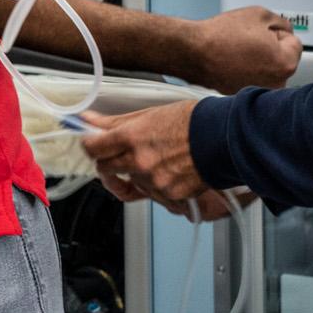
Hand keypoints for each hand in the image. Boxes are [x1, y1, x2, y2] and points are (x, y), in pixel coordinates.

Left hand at [80, 100, 207, 209]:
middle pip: (105, 169)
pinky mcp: (170, 197)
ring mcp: (154, 182)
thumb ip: (114, 122)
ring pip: (130, 182)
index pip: (92, 148)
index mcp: (131, 138)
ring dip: (136, 174)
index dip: (89, 145)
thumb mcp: (148, 115)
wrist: (224, 139)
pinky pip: (152, 195)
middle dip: (107, 162)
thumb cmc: (191, 122)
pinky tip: (169, 171)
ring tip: (157, 159)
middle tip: (116, 155)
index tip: (91, 143)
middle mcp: (139, 162)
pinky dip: (156, 185)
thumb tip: (87, 119)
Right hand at [186, 6, 301, 93]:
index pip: (293, 42)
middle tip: (247, 40)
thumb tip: (284, 30)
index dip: (275, 31)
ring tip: (237, 51)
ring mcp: (259, 92)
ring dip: (258, 60)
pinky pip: (252, 79)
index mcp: (285, 64)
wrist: (192, 52)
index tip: (259, 32)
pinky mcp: (243, 95)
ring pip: (267, 70)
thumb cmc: (220, 36)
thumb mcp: (258, 14)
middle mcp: (276, 83)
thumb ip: (281, 22)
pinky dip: (245, 71)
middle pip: (282, 58)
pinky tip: (231, 61)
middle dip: (270, 48)